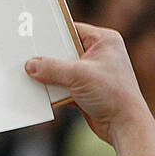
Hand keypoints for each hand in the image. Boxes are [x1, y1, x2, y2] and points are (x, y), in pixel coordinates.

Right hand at [24, 23, 154, 155]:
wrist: (125, 126)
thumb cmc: (114, 95)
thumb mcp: (79, 75)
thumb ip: (52, 68)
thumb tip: (31, 65)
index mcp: (104, 40)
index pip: (72, 29)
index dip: (52, 31)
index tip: (33, 35)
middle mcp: (99, 54)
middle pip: (64, 50)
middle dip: (48, 58)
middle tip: (29, 58)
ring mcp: (93, 73)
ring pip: (63, 70)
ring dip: (50, 77)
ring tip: (33, 77)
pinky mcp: (86, 90)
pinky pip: (64, 86)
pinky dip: (55, 90)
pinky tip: (42, 93)